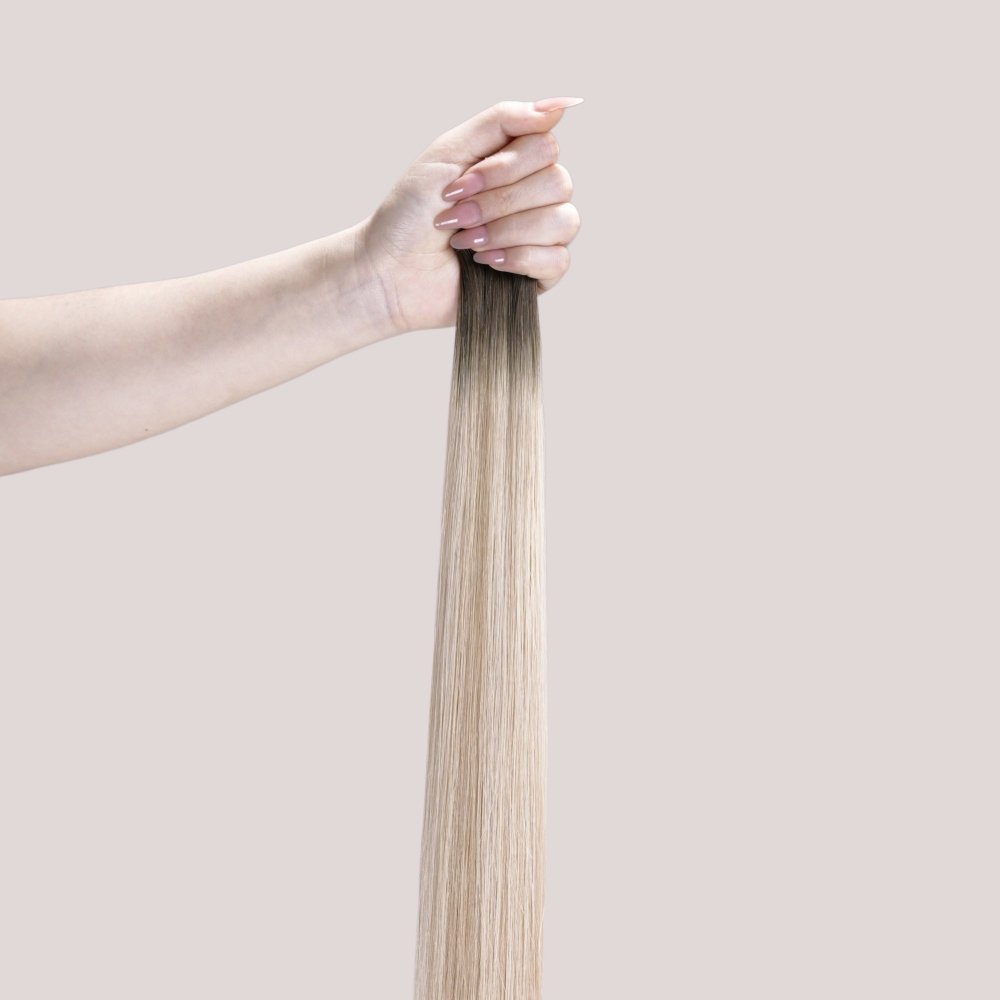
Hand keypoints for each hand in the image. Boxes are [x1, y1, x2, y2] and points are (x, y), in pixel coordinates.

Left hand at [359, 98, 582, 336]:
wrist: (390, 274)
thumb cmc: (410, 216)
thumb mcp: (449, 152)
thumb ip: (502, 120)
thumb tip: (560, 105)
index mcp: (514, 163)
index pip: (546, 147)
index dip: (506, 167)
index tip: (461, 184)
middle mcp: (533, 196)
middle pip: (558, 183)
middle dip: (498, 203)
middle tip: (457, 217)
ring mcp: (539, 237)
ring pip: (563, 222)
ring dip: (506, 231)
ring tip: (466, 242)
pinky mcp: (537, 276)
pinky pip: (559, 261)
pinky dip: (518, 260)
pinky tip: (486, 263)